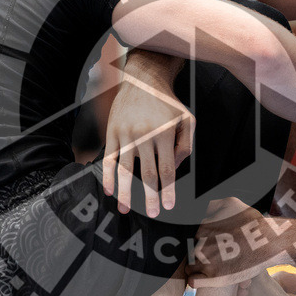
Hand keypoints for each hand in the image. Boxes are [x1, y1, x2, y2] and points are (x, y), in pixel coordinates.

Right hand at [102, 73, 194, 216]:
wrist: (143, 80)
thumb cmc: (168, 103)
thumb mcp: (187, 120)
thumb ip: (185, 146)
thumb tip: (172, 170)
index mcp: (165, 133)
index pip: (167, 169)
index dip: (167, 190)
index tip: (167, 207)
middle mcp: (144, 134)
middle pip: (147, 173)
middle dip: (149, 197)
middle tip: (151, 214)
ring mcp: (126, 134)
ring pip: (125, 169)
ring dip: (125, 192)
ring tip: (125, 209)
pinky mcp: (112, 132)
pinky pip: (109, 158)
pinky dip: (108, 176)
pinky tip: (109, 191)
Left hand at [187, 198, 292, 287]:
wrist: (269, 243)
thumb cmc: (252, 222)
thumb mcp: (231, 203)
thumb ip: (212, 204)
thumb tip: (200, 207)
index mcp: (202, 228)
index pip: (190, 237)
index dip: (198, 240)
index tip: (208, 242)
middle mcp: (201, 244)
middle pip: (189, 251)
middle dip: (198, 252)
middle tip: (213, 254)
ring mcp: (206, 262)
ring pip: (189, 266)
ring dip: (196, 267)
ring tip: (210, 266)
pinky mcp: (214, 278)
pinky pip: (193, 282)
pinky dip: (195, 280)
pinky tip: (205, 277)